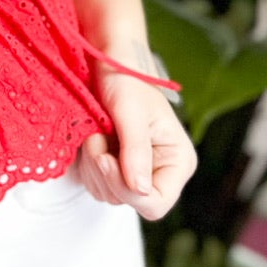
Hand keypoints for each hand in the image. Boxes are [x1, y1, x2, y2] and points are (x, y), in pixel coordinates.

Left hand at [78, 50, 196, 222]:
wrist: (109, 64)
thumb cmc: (126, 79)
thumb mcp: (131, 111)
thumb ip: (136, 150)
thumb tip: (140, 189)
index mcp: (178, 161)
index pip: (155, 203)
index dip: (126, 190)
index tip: (105, 159)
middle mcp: (160, 172)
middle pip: (128, 201)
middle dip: (104, 171)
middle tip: (98, 136)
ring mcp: (137, 172)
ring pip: (107, 194)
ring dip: (93, 165)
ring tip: (98, 132)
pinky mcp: (117, 169)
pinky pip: (96, 184)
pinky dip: (88, 164)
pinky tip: (93, 138)